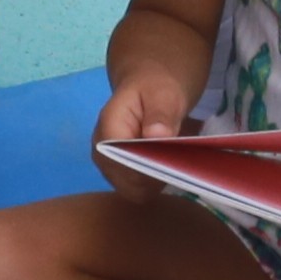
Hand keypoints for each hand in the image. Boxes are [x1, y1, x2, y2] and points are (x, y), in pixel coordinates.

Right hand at [91, 65, 197, 189]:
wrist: (148, 88)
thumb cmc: (155, 89)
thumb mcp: (164, 93)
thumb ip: (161, 113)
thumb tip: (157, 135)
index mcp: (107, 129)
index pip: (124, 163)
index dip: (150, 166)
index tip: (173, 159)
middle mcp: (102, 153)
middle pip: (128, 182)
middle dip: (156, 176)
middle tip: (179, 158)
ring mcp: (108, 167)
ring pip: (135, 191)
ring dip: (158, 181)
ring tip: (173, 160)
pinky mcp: (119, 176)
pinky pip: (139, 191)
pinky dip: (156, 184)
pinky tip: (166, 166)